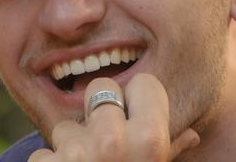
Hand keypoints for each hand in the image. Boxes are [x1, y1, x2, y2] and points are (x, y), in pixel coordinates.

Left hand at [28, 73, 199, 160]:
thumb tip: (190, 135)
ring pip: (68, 123)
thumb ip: (171, 153)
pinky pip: (45, 153)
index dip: (139, 97)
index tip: (135, 112)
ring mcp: (76, 156)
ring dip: (73, 147)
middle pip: (101, 87)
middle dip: (100, 111)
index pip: (144, 82)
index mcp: (151, 142)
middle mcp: (113, 142)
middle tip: (106, 142)